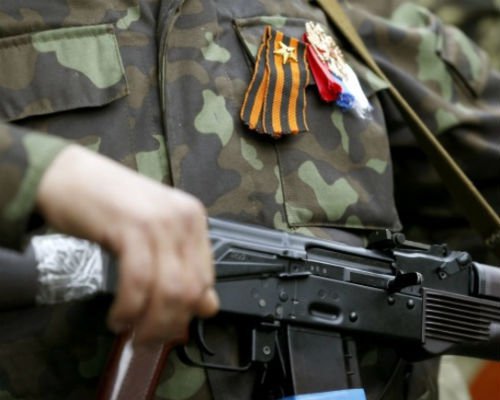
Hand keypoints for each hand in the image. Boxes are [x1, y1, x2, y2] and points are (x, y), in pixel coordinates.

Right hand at [36, 145, 218, 344]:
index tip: (169, 327)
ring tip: (130, 332)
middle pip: (191, 288)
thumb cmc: (108, 206)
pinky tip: (118, 317)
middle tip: (147, 339)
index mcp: (193, 219)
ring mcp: (160, 221)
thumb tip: (208, 306)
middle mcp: (183, 218)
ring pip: (169, 290)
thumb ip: (180, 267)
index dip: (189, 311)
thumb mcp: (152, 235)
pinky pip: (138, 282)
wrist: (68, 175)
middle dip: (170, 324)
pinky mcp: (131, 227)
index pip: (206, 277)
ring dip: (150, 323)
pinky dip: (129, 308)